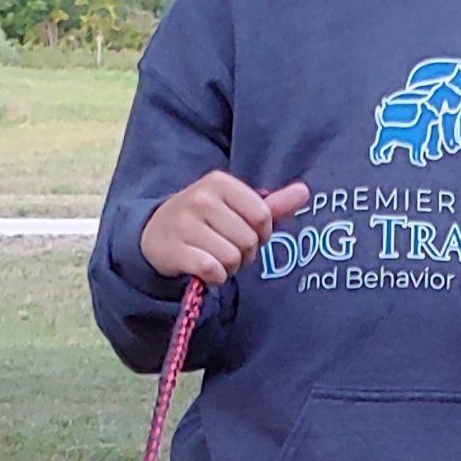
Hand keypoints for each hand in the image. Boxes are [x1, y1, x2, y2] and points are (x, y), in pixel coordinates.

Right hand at [141, 174, 308, 285]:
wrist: (155, 234)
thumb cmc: (205, 221)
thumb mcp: (236, 207)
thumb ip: (273, 204)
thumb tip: (305, 192)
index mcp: (220, 182)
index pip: (262, 215)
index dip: (261, 233)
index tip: (245, 233)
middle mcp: (200, 198)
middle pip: (248, 240)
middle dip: (244, 253)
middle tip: (226, 248)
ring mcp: (184, 223)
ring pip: (231, 258)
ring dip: (228, 267)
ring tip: (214, 258)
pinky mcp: (174, 249)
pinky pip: (212, 271)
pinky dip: (214, 277)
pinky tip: (204, 270)